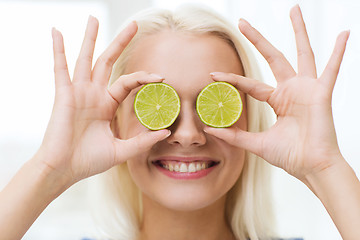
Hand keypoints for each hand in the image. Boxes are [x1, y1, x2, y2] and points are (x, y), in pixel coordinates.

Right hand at [37, 16, 169, 186]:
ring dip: (90, 38)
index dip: (143, 77)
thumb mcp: (121, 151)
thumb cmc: (89, 161)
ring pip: (86, 59)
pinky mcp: (64, 95)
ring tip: (94, 18)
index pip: (128, 83)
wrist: (65, 170)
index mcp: (106, 105)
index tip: (161, 76)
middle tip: (134, 25)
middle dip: (120, 43)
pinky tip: (57, 32)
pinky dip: (58, 50)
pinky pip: (60, 69)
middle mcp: (94, 94)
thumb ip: (142, 141)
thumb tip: (166, 133)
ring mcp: (78, 92)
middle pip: (109, 62)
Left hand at [205, 5, 348, 181]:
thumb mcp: (257, 143)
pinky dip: (339, 52)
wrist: (311, 168)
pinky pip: (332, 70)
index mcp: (278, 100)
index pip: (251, 84)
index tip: (212, 76)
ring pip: (302, 54)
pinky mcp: (321, 93)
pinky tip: (344, 34)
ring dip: (299, 31)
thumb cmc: (290, 156)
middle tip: (242, 21)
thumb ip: (235, 136)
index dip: (232, 79)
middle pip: (273, 57)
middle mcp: (291, 90)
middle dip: (258, 40)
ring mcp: (307, 89)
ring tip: (294, 9)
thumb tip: (210, 129)